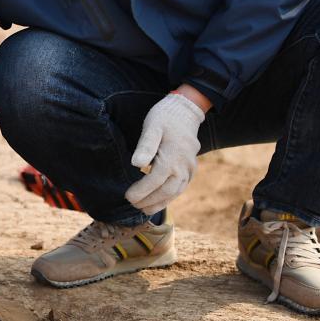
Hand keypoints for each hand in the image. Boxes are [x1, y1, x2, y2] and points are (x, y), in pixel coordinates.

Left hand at [124, 92, 204, 214]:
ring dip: (159, 203)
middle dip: (149, 201)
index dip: (141, 191)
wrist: (185, 111)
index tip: (128, 197)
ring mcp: (190, 169)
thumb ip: (145, 146)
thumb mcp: (152, 126)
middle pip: (166, 191)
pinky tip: (158, 200)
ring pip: (175, 192)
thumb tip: (137, 164)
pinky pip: (181, 187)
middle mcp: (184, 166)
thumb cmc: (165, 117)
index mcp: (173, 156)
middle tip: (133, 205)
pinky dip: (169, 197)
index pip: (155, 180)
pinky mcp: (191, 170)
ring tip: (144, 209)